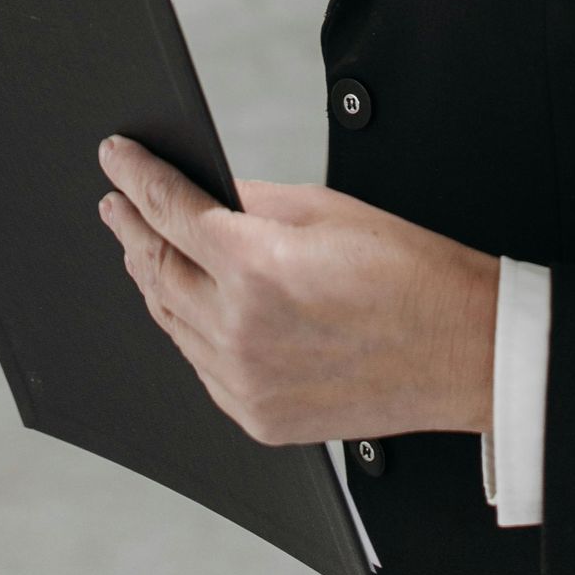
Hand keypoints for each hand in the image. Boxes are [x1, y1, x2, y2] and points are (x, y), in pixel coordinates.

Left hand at [95, 136, 497, 447]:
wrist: (459, 350)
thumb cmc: (405, 273)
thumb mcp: (323, 209)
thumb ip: (250, 200)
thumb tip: (204, 191)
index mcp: (255, 266)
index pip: (169, 210)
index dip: (135, 177)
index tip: (115, 157)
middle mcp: (239, 330)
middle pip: (158, 269)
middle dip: (132, 229)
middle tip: (117, 201)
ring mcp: (245, 382)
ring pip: (171, 321)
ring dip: (153, 279)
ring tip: (143, 247)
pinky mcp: (257, 417)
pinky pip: (200, 365)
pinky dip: (188, 329)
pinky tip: (187, 304)